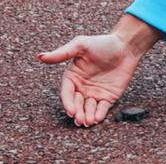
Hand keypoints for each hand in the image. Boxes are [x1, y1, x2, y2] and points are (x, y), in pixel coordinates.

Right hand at [36, 15, 161, 126]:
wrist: (126, 46)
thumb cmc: (102, 43)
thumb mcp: (80, 46)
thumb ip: (61, 54)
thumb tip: (40, 56)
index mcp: (73, 76)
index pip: (67, 92)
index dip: (68, 102)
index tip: (71, 110)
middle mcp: (82, 87)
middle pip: (77, 103)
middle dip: (77, 112)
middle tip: (79, 119)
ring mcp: (95, 93)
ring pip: (88, 109)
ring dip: (86, 116)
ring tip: (87, 121)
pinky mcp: (108, 97)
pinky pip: (102, 109)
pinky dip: (99, 115)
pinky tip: (97, 118)